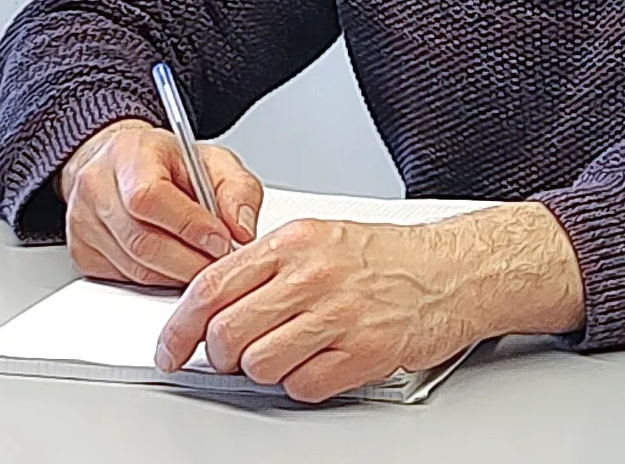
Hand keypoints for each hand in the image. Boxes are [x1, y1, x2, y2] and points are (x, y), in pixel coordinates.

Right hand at [58, 119, 263, 287]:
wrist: (125, 163)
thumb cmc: (168, 163)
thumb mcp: (214, 161)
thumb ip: (238, 190)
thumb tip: (243, 231)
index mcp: (129, 153)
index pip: (149, 196)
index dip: (189, 225)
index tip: (222, 239)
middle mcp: (96, 186)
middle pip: (141, 240)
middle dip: (190, 260)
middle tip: (220, 262)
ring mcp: (82, 223)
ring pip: (134, 268)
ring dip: (177, 274)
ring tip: (202, 263)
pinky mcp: (82, 254)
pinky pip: (124, 281)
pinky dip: (157, 280)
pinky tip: (175, 266)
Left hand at [155, 202, 584, 401]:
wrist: (454, 271)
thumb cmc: (389, 257)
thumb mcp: (321, 238)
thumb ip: (267, 264)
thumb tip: (211, 299)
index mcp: (296, 241)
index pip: (211, 286)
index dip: (179, 327)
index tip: (169, 348)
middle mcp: (312, 274)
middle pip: (227, 333)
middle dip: (221, 355)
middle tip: (236, 355)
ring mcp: (338, 313)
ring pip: (259, 365)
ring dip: (264, 371)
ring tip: (289, 354)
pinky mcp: (363, 351)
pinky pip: (301, 387)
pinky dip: (303, 384)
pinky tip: (322, 362)